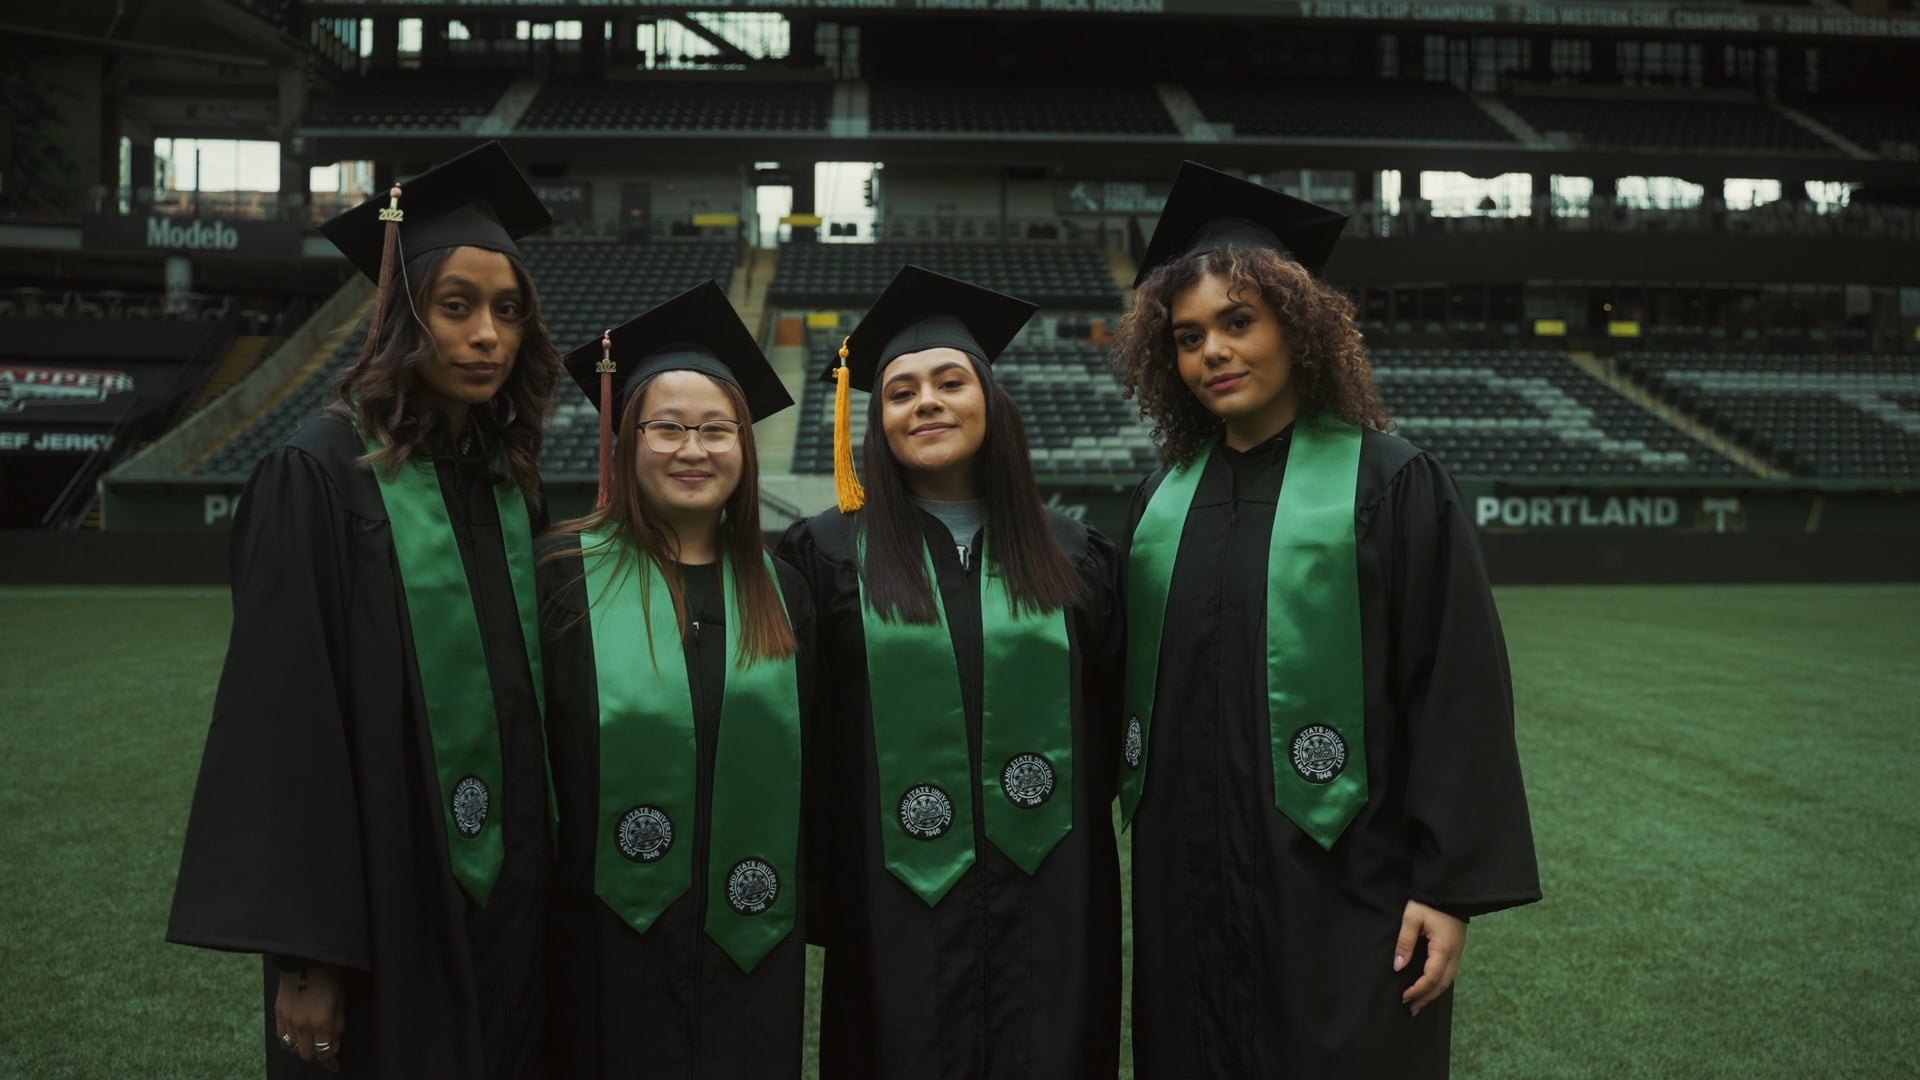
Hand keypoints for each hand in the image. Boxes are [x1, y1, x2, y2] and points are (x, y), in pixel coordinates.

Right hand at [275, 965, 346, 1072]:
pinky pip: (281, 1036)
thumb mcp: (342, 1000)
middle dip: (317, 1055)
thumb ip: (338, 1026)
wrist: (305, 959)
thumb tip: (334, 1045)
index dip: (331, 1063)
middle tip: (323, 1049)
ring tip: (310, 1040)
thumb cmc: (329, 976)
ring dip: (303, 1046)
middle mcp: (303, 1026)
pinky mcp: (278, 1013)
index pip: (325, 1053)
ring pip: (292, 1048)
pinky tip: (297, 1034)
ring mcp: (288, 1020)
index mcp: (322, 1022)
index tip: (335, 1066)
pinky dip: (290, 1039)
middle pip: (306, 1055)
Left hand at [1394, 900, 1465, 1016]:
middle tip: (1411, 1009)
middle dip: (1426, 998)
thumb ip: (1405, 942)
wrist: (1450, 889)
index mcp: (1443, 948)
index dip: (1418, 990)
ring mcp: (1458, 952)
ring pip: (1448, 980)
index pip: (1431, 977)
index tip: (1404, 996)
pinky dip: (1440, 983)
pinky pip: (1450, 972)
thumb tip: (1398, 966)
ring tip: (1419, 1003)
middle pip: (1442, 984)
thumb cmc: (1429, 901)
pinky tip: (1431, 987)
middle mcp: (1454, 954)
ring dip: (1434, 993)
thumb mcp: (1412, 917)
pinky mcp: (1457, 949)